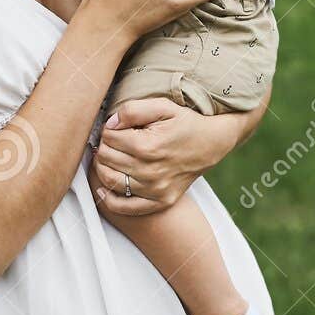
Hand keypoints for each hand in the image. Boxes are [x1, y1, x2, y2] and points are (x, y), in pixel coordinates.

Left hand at [89, 97, 246, 215]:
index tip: (117, 128)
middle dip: (105, 146)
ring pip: (110, 180)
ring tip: (111, 157)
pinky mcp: (160, 201)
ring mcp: (155, 190)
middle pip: (106, 158)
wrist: (211, 144)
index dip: (108, 129)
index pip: (108, 138)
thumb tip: (110, 124)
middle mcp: (149, 171)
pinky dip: (109, 199)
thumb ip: (133, 110)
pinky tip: (103, 189)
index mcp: (147, 146)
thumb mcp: (162, 106)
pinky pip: (125, 207)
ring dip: (103, 167)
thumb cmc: (185, 123)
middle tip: (114, 141)